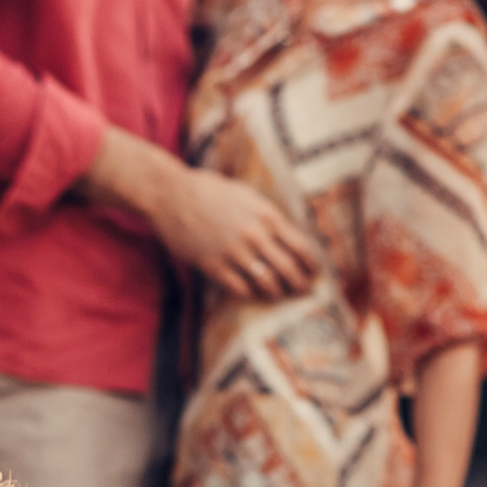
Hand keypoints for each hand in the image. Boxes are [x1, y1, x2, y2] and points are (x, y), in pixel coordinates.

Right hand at [156, 169, 319, 303]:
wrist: (172, 194)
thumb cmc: (210, 191)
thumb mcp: (247, 195)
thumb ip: (267, 215)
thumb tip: (287, 235)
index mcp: (266, 215)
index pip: (301, 245)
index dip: (311, 263)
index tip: (313, 271)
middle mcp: (254, 234)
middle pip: (288, 268)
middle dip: (300, 283)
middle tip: (304, 291)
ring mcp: (234, 251)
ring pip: (267, 282)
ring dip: (277, 293)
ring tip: (279, 295)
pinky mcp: (213, 265)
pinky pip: (240, 288)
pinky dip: (250, 293)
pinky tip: (252, 293)